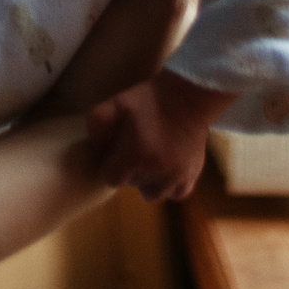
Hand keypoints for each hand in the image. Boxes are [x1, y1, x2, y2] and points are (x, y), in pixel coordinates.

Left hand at [85, 69, 234, 201]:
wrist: (188, 94)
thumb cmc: (150, 98)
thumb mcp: (117, 102)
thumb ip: (97, 124)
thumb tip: (96, 149)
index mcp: (136, 153)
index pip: (111, 179)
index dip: (110, 165)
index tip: (117, 151)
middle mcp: (157, 169)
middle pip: (131, 184)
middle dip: (129, 170)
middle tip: (135, 147)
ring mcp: (177, 175)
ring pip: (153, 193)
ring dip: (148, 180)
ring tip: (150, 158)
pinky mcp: (192, 174)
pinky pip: (176, 193)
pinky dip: (170, 185)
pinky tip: (167, 168)